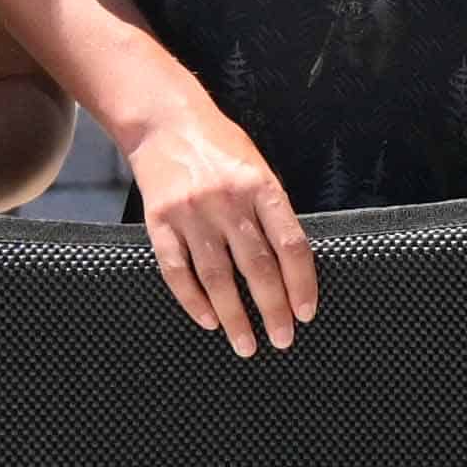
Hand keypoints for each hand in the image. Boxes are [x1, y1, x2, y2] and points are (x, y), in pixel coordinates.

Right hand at [116, 89, 317, 353]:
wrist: (164, 122)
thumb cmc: (221, 148)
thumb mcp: (258, 169)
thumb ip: (272, 212)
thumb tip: (293, 267)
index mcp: (262, 188)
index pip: (291, 246)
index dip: (302, 283)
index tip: (307, 313)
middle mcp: (228, 202)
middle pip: (257, 268)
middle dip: (272, 309)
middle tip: (282, 340)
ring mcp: (191, 213)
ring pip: (217, 277)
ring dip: (234, 316)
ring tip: (246, 344)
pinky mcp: (159, 221)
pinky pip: (177, 270)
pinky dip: (193, 300)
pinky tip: (208, 321)